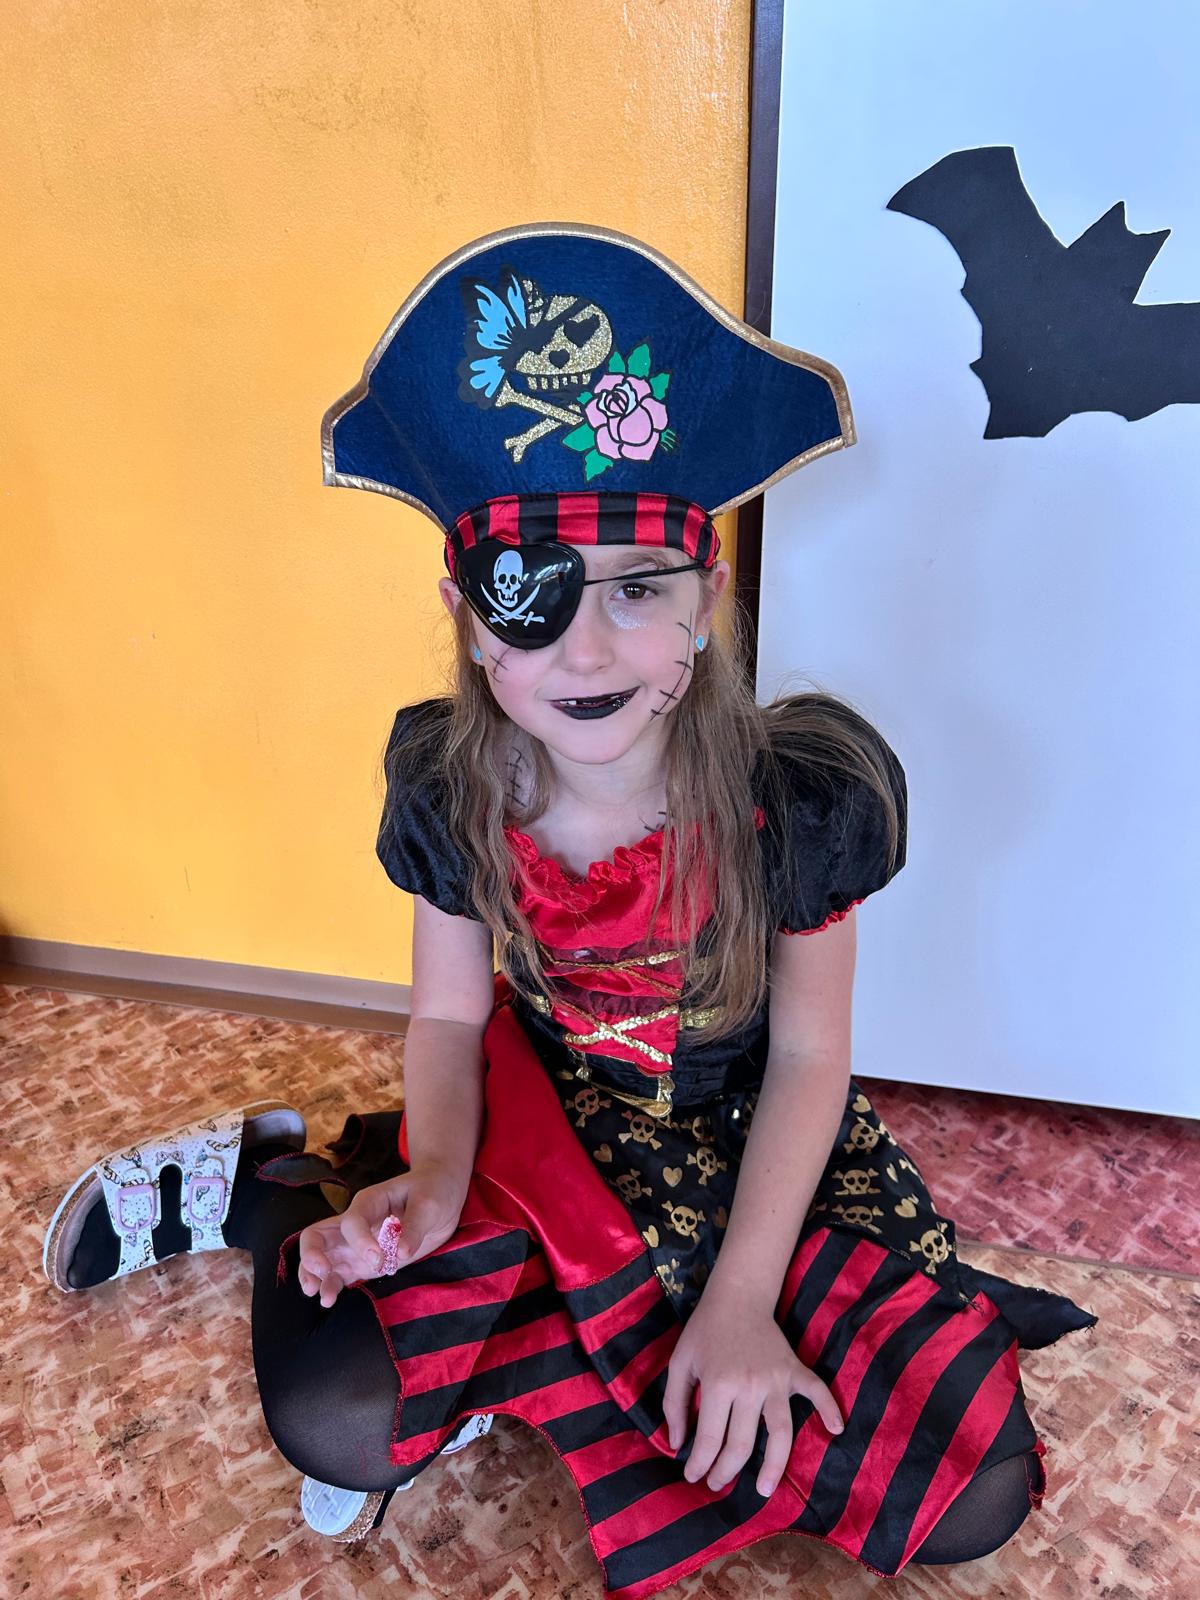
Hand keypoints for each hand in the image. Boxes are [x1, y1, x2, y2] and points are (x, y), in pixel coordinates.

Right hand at [297, 1164, 466, 1308]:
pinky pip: (339, 1274)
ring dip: (315, 1276)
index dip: (360, 1242)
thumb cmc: (433, 1190)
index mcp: (369, 1202)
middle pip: (317, 1236)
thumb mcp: (429, 1203)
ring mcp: (356, 1245)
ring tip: (323, 1298)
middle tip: (322, 1273)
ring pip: (322, 1258)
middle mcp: (355, 1223)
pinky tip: (329, 1300)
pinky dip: (331, 1286)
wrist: (441, 1196)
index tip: (378, 1259)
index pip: (351, 1222)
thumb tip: (400, 1253)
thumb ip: (414, 1227)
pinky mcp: (363, 1262)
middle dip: (313, 1256)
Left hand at [662, 1292, 843, 1498]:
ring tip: (762, 1490)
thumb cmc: (704, 1332)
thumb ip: (674, 1405)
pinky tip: (836, 1430)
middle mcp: (749, 1385)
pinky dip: (829, 1409)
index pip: (709, 1439)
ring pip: (780, 1433)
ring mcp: (776, 1379)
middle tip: (715, 1484)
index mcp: (718, 1384)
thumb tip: (676, 1445)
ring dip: (773, 1467)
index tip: (692, 1476)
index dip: (699, 1464)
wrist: (737, 1296)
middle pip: (742, 1445)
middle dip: (725, 1472)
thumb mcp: (679, 1363)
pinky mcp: (794, 1370)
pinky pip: (816, 1391)